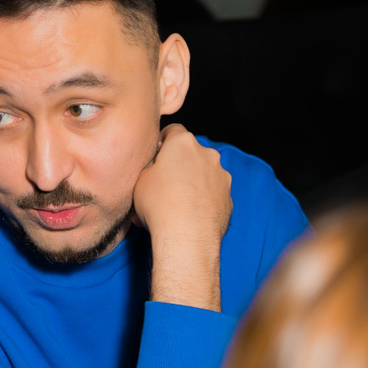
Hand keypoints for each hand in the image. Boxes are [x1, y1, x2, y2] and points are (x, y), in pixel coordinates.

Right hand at [132, 124, 231, 310]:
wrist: (187, 236)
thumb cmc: (159, 205)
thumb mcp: (139, 180)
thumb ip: (149, 167)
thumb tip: (154, 168)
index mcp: (183, 144)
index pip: (172, 131)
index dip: (162, 142)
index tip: (155, 156)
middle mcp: (207, 155)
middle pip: (190, 153)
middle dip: (178, 164)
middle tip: (162, 183)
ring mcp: (221, 176)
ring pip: (203, 173)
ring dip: (192, 182)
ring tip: (174, 203)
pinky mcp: (228, 198)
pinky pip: (211, 193)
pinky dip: (202, 200)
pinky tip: (188, 215)